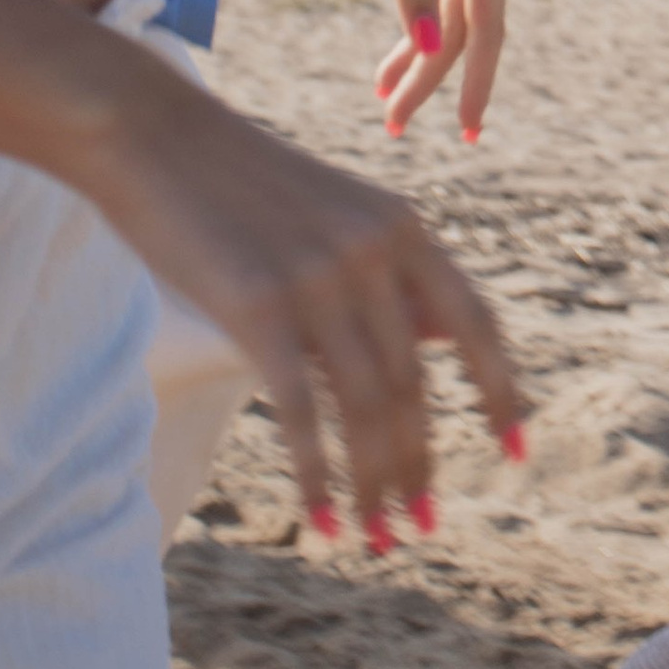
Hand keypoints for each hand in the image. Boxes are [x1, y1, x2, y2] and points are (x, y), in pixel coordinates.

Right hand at [87, 53, 525, 539]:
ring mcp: (318, 277)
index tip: (516, 453)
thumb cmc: (239, 181)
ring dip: (377, 482)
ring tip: (381, 536)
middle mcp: (373, 250)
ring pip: (367, 404)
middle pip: (413, 382)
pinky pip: (302, 411)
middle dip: (420, 461)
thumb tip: (440, 338)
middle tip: (421, 526)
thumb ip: (389, 271)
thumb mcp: (337, 210)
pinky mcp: (257, 305)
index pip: (474, 322)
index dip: (500, 391)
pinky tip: (323, 518)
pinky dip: (318, 474)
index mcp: (402, 225)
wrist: (152, 133)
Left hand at [351, 0, 509, 142]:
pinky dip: (416, 20)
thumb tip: (426, 49)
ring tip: (384, 102)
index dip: (477, 86)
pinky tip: (396, 46)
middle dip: (430, 80)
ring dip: (418, 55)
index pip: (486, 34)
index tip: (469, 134)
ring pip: (449, 13)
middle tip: (392, 126)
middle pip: (463, 29)